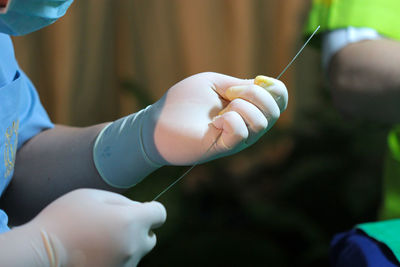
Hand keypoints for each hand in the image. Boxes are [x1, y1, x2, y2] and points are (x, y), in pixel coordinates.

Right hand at [23, 189, 165, 266]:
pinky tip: (95, 252)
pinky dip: (116, 257)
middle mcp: (133, 247)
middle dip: (138, 229)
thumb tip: (139, 210)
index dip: (151, 210)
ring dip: (126, 244)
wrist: (41, 251)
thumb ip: (124, 201)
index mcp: (131, 222)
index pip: (160, 214)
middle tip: (113, 225)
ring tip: (98, 239)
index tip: (138, 210)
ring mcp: (125, 265)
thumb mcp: (95, 195)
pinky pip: (124, 263)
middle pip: (150, 237)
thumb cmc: (67, 217)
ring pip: (136, 252)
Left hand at [143, 72, 287, 164]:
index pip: (279, 100)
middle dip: (256, 95)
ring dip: (240, 107)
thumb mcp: (213, 83)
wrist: (156, 123)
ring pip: (261, 122)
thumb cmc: (181, 103)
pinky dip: (229, 120)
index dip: (274, 88)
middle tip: (229, 94)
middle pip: (275, 111)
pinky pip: (240, 132)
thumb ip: (238, 84)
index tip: (253, 81)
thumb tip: (262, 85)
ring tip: (218, 112)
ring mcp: (236, 139)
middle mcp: (246, 126)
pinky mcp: (222, 148)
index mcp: (246, 108)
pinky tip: (214, 123)